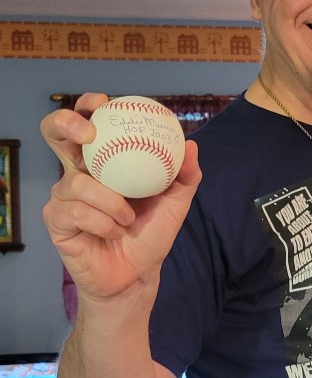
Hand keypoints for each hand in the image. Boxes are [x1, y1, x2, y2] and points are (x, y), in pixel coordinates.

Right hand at [41, 93, 201, 299]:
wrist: (138, 275)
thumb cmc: (150, 234)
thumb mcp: (175, 203)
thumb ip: (184, 176)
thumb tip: (191, 147)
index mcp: (102, 161)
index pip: (87, 123)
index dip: (88, 106)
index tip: (103, 102)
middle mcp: (77, 173)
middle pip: (55, 133)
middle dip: (66, 124)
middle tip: (90, 134)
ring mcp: (63, 196)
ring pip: (78, 183)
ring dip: (110, 202)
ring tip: (127, 218)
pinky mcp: (56, 220)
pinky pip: (78, 212)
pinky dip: (103, 222)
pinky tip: (114, 232)